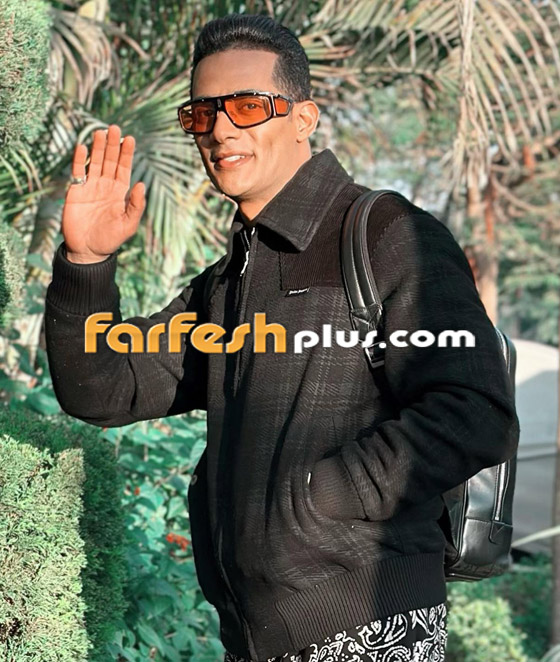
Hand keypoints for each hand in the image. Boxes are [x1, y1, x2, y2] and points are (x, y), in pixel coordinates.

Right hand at [62, 124, 145, 263]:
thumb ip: (135, 205)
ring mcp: (90, 187)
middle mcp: (106, 186)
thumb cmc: (110, 240)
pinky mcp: (76, 191)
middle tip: (114, 128)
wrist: (87, 250)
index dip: (127, 154)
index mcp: (120, 193)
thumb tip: (141, 184)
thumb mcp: (128, 225)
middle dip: (113, 145)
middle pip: (110, 161)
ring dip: (98, 148)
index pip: (124, 169)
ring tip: (100, 132)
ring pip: (95, 162)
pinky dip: (79, 160)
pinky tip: (82, 148)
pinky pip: (78, 172)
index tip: (130, 139)